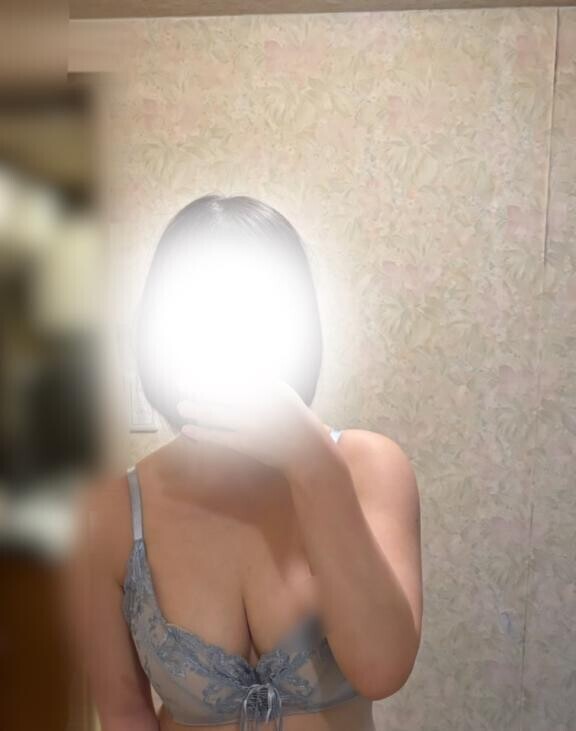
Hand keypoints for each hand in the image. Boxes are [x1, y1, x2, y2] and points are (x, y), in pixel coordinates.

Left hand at [176, 376, 327, 472]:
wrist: (309, 452)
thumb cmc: (292, 420)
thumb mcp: (282, 394)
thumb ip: (260, 381)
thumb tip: (234, 367)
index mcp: (273, 387)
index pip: (238, 375)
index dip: (215, 370)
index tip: (197, 366)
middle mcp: (265, 404)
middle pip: (225, 392)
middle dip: (201, 386)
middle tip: (180, 382)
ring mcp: (257, 425)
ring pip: (220, 414)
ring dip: (198, 409)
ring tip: (181, 405)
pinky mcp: (251, 444)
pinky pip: (222, 437)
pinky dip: (203, 433)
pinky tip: (188, 429)